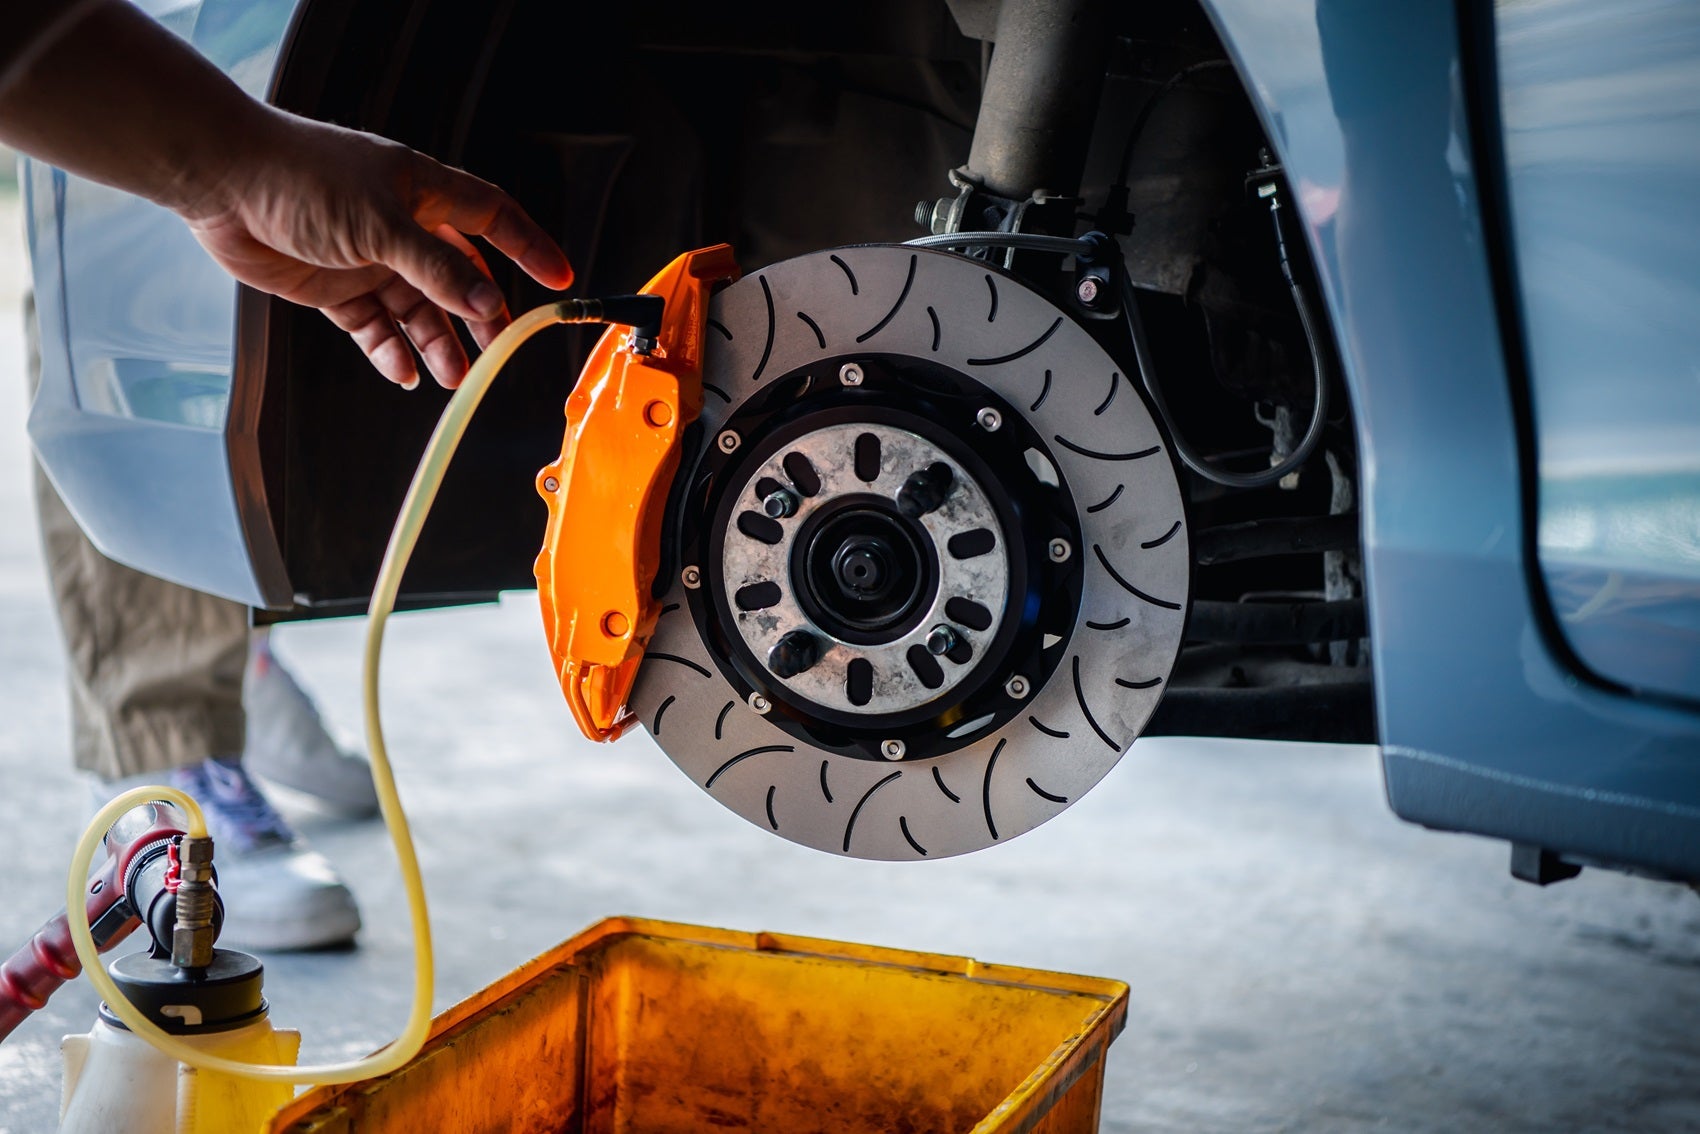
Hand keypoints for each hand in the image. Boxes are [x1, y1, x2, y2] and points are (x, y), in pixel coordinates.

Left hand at [179, 111, 573, 389]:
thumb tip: (487, 303)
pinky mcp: (334, 287)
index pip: (492, 218)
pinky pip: (375, 326)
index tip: (557, 280)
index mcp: (421, 191)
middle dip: (480, 313)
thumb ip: (437, 269)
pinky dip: (391, 350)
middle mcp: (400, 225)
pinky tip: (403, 371)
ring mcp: (368, 258)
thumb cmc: (300, 179)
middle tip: (497, 348)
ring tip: (451, 375)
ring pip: (418, 309)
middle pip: (458, 275)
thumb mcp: (381, 225)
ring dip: (437, 341)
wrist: (222, 182)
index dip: (527, 246)